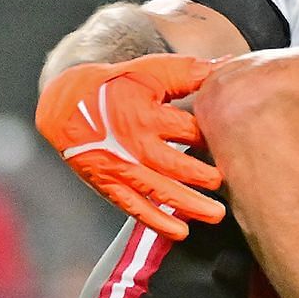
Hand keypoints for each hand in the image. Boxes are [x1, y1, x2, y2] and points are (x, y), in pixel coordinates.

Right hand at [37, 54, 223, 239]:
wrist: (66, 103)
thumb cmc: (115, 85)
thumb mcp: (149, 72)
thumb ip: (190, 72)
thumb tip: (229, 65)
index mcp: (145, 113)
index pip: (186, 129)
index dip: (208, 137)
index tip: (232, 142)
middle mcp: (132, 143)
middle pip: (173, 164)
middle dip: (201, 176)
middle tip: (223, 183)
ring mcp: (119, 166)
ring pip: (158, 190)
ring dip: (188, 205)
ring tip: (215, 214)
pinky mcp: (109, 184)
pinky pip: (134, 207)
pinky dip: (157, 221)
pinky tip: (180, 232)